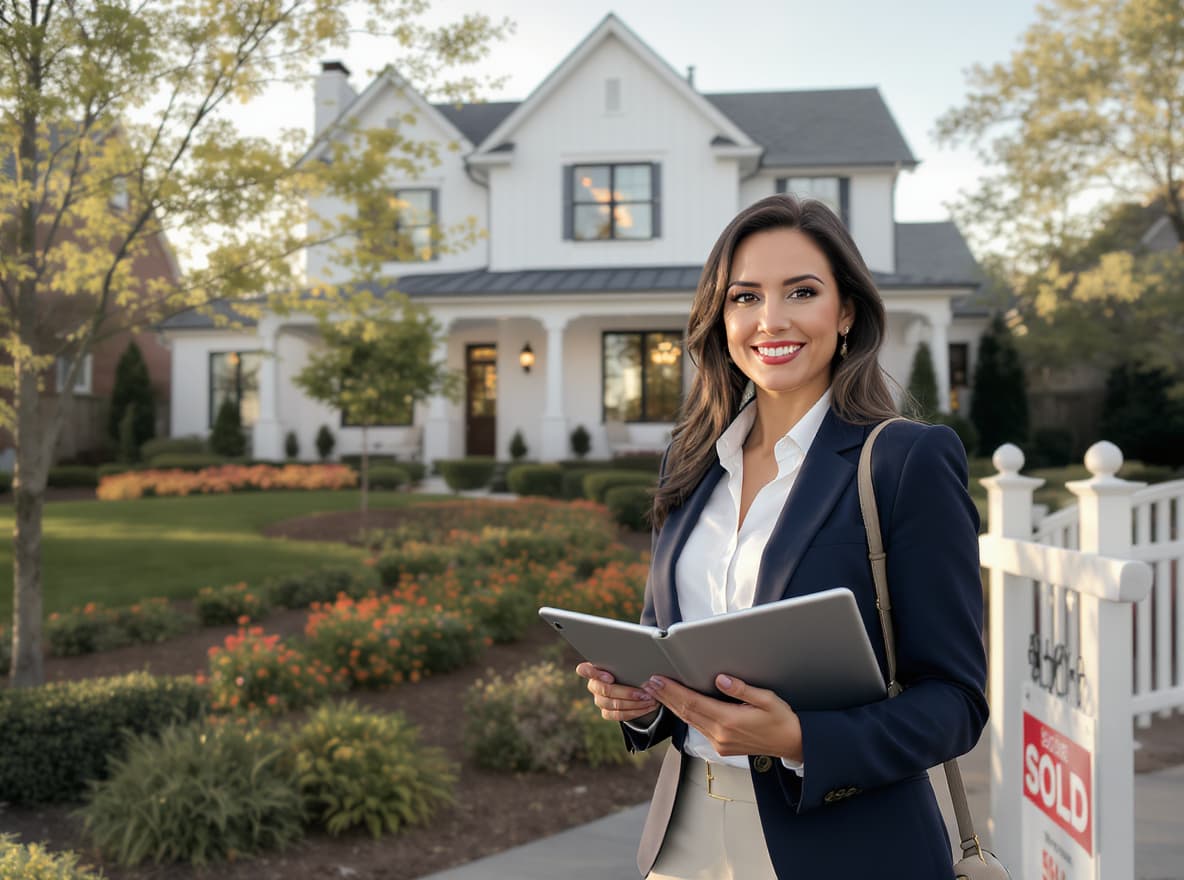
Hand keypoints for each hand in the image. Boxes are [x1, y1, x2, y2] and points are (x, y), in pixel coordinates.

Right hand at [576, 663, 659, 722]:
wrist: (634, 684)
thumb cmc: (630, 668)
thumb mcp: (628, 662)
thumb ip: (629, 661)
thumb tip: (641, 662)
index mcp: (595, 668)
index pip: (584, 670)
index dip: (595, 674)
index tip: (610, 677)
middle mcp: (594, 685)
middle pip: (604, 690)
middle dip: (626, 692)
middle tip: (644, 692)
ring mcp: (599, 700)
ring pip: (612, 704)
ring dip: (634, 703)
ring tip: (650, 700)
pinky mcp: (606, 712)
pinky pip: (618, 715)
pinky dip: (635, 712)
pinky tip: (647, 707)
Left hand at [642, 673, 802, 761]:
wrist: (791, 744)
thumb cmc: (781, 719)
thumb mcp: (766, 699)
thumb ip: (742, 689)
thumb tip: (720, 679)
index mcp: (729, 721)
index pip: (693, 703)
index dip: (673, 691)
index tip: (658, 681)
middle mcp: (720, 735)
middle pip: (685, 713)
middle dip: (666, 697)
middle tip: (649, 683)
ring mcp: (719, 743)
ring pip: (689, 721)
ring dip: (672, 706)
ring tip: (657, 692)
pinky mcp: (721, 746)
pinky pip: (697, 728)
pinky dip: (684, 715)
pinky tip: (677, 706)